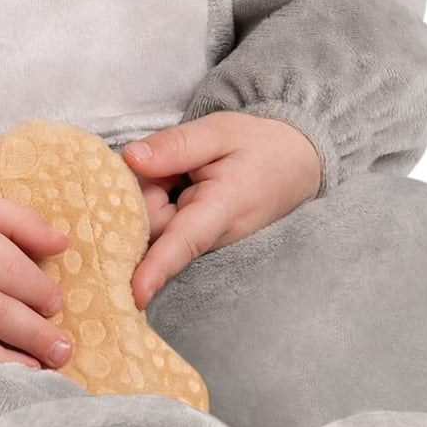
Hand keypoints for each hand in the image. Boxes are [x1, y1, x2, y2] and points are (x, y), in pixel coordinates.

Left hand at [119, 113, 321, 309]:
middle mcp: (212, 237)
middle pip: (152, 227)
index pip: (185, 241)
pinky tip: (174, 180)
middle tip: (163, 157)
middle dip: (139, 192)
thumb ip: (175, 145)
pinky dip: (157, 201)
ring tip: (178, 167)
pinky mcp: (196, 243)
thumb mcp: (219, 132)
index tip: (136, 294)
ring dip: (150, 194)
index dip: (157, 267)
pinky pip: (161, 228)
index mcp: (223, 207)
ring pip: (154, 227)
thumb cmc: (258, 146)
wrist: (295, 163)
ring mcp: (204, 245)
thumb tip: (130, 159)